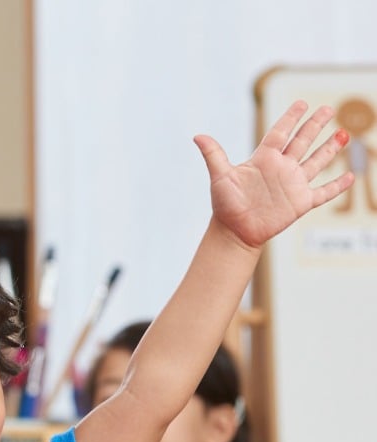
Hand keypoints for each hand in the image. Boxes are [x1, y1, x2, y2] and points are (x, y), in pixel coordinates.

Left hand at [194, 100, 354, 248]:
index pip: (280, 133)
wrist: (234, 232)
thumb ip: (213, 155)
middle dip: (315, 125)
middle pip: (302, 141)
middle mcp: (281, 168)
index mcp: (264, 159)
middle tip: (328, 109)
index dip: (291, 118)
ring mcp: (292, 185)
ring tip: (344, 134)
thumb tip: (197, 136)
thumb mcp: (220, 177)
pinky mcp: (300, 203)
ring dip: (330, 149)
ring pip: (316, 162)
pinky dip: (337, 186)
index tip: (301, 104)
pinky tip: (350, 177)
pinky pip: (323, 192)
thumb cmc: (225, 205)